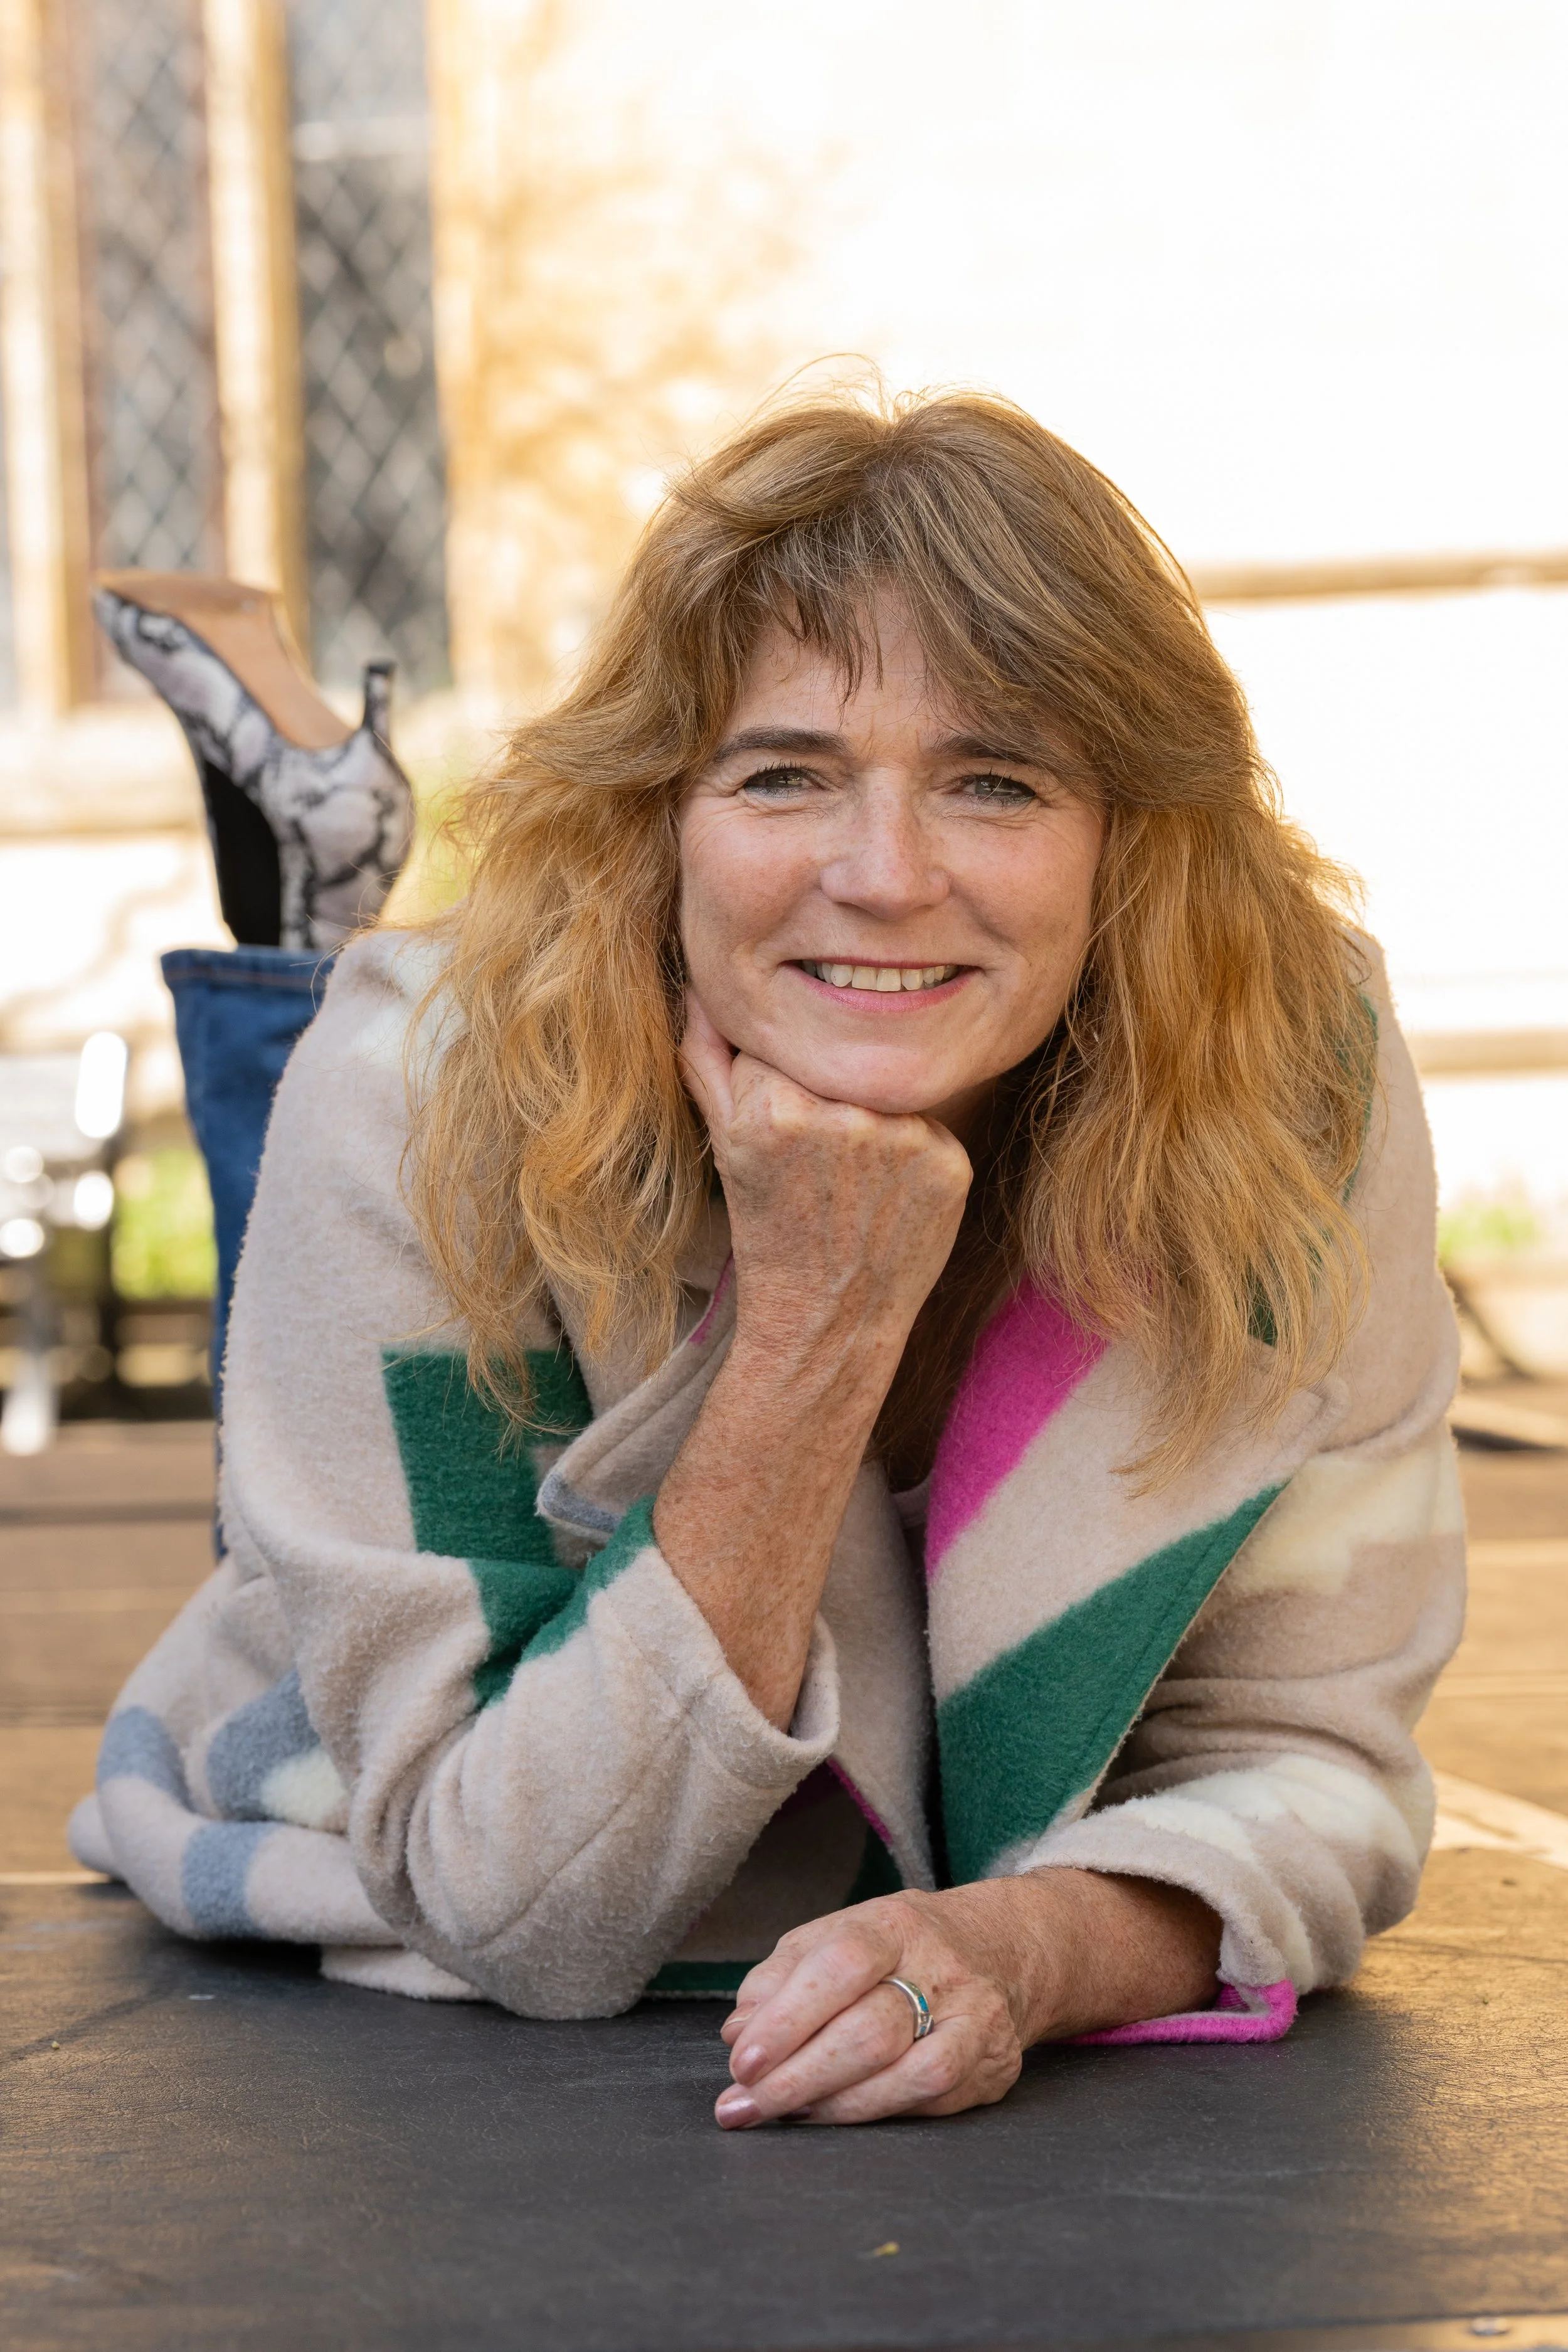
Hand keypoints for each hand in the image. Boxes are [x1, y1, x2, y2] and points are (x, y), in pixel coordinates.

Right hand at [679, 992, 970, 1382]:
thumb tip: (700, 986)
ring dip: (876, 1117)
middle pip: (842, 1060)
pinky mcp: (948, 1162)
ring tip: (856, 1176)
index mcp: (773, 1102)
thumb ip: (704, 1054)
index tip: (786, 1124)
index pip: (790, 1040)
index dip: (787, 1075)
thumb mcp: (722, 1140)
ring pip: (889, 1088)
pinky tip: (891, 1191)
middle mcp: (840, 1115)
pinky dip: (915, 1149)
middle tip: (825, 1155)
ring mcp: (901, 1139)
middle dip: (833, 1092)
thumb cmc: (768, 1225)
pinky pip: (931, 1123)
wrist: (827, 1316)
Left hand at [713, 1887, 1032, 2127]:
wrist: (1002, 1949)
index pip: (839, 1965)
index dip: (787, 2019)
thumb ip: (782, 1976)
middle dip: (796, 2078)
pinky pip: (931, 2101)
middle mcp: (942, 1968)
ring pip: (906, 2074)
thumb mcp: (838, 1935)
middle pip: (868, 2031)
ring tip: (782, 2115)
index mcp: (894, 1924)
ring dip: (832, 2106)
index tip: (742, 2061)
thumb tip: (738, 2032)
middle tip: (744, 2106)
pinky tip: (836, 2117)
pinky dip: (874, 2114)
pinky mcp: (993, 2065)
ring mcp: (976, 2018)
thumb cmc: (899, 1949)